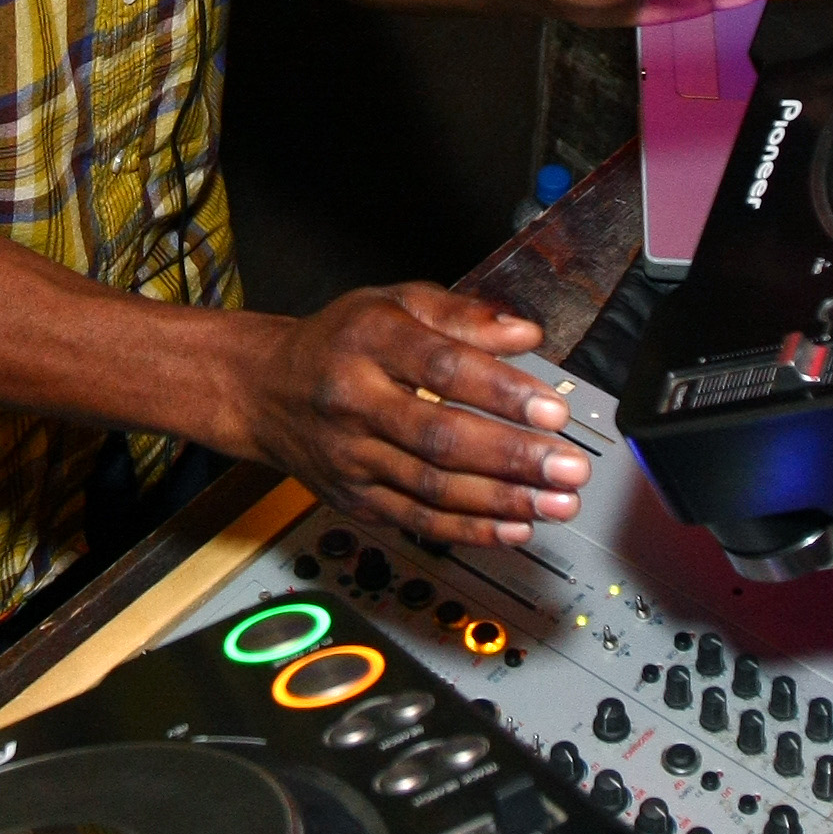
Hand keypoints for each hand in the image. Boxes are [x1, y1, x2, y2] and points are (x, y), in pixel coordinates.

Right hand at [224, 285, 594, 546]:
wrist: (262, 389)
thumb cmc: (339, 341)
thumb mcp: (395, 303)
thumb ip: (462, 315)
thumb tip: (525, 333)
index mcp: (368, 342)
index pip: (440, 368)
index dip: (500, 391)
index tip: (552, 410)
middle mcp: (355, 402)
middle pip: (440, 438)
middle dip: (513, 457)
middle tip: (570, 467)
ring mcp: (352, 458)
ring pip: (433, 489)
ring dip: (503, 501)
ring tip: (558, 502)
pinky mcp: (355, 499)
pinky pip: (417, 522)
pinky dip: (470, 531)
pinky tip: (515, 529)